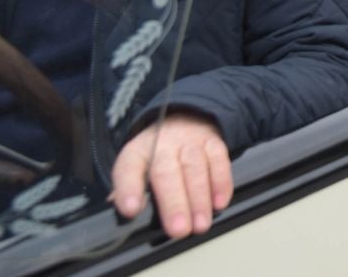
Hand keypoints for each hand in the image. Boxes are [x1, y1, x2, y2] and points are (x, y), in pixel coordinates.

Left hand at [111, 113, 232, 238]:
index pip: (128, 168)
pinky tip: (219, 203)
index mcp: (138, 152)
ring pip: (195, 169)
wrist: (184, 118)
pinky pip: (219, 161)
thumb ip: (128, 189)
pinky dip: (221, 183)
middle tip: (178, 229)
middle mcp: (163, 144)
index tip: (132, 210)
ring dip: (200, 199)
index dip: (129, 189)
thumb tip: (126, 211)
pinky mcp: (213, 142)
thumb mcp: (136, 165)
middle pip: (167, 172)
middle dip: (174, 203)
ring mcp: (190, 142)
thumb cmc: (157, 153)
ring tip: (200, 224)